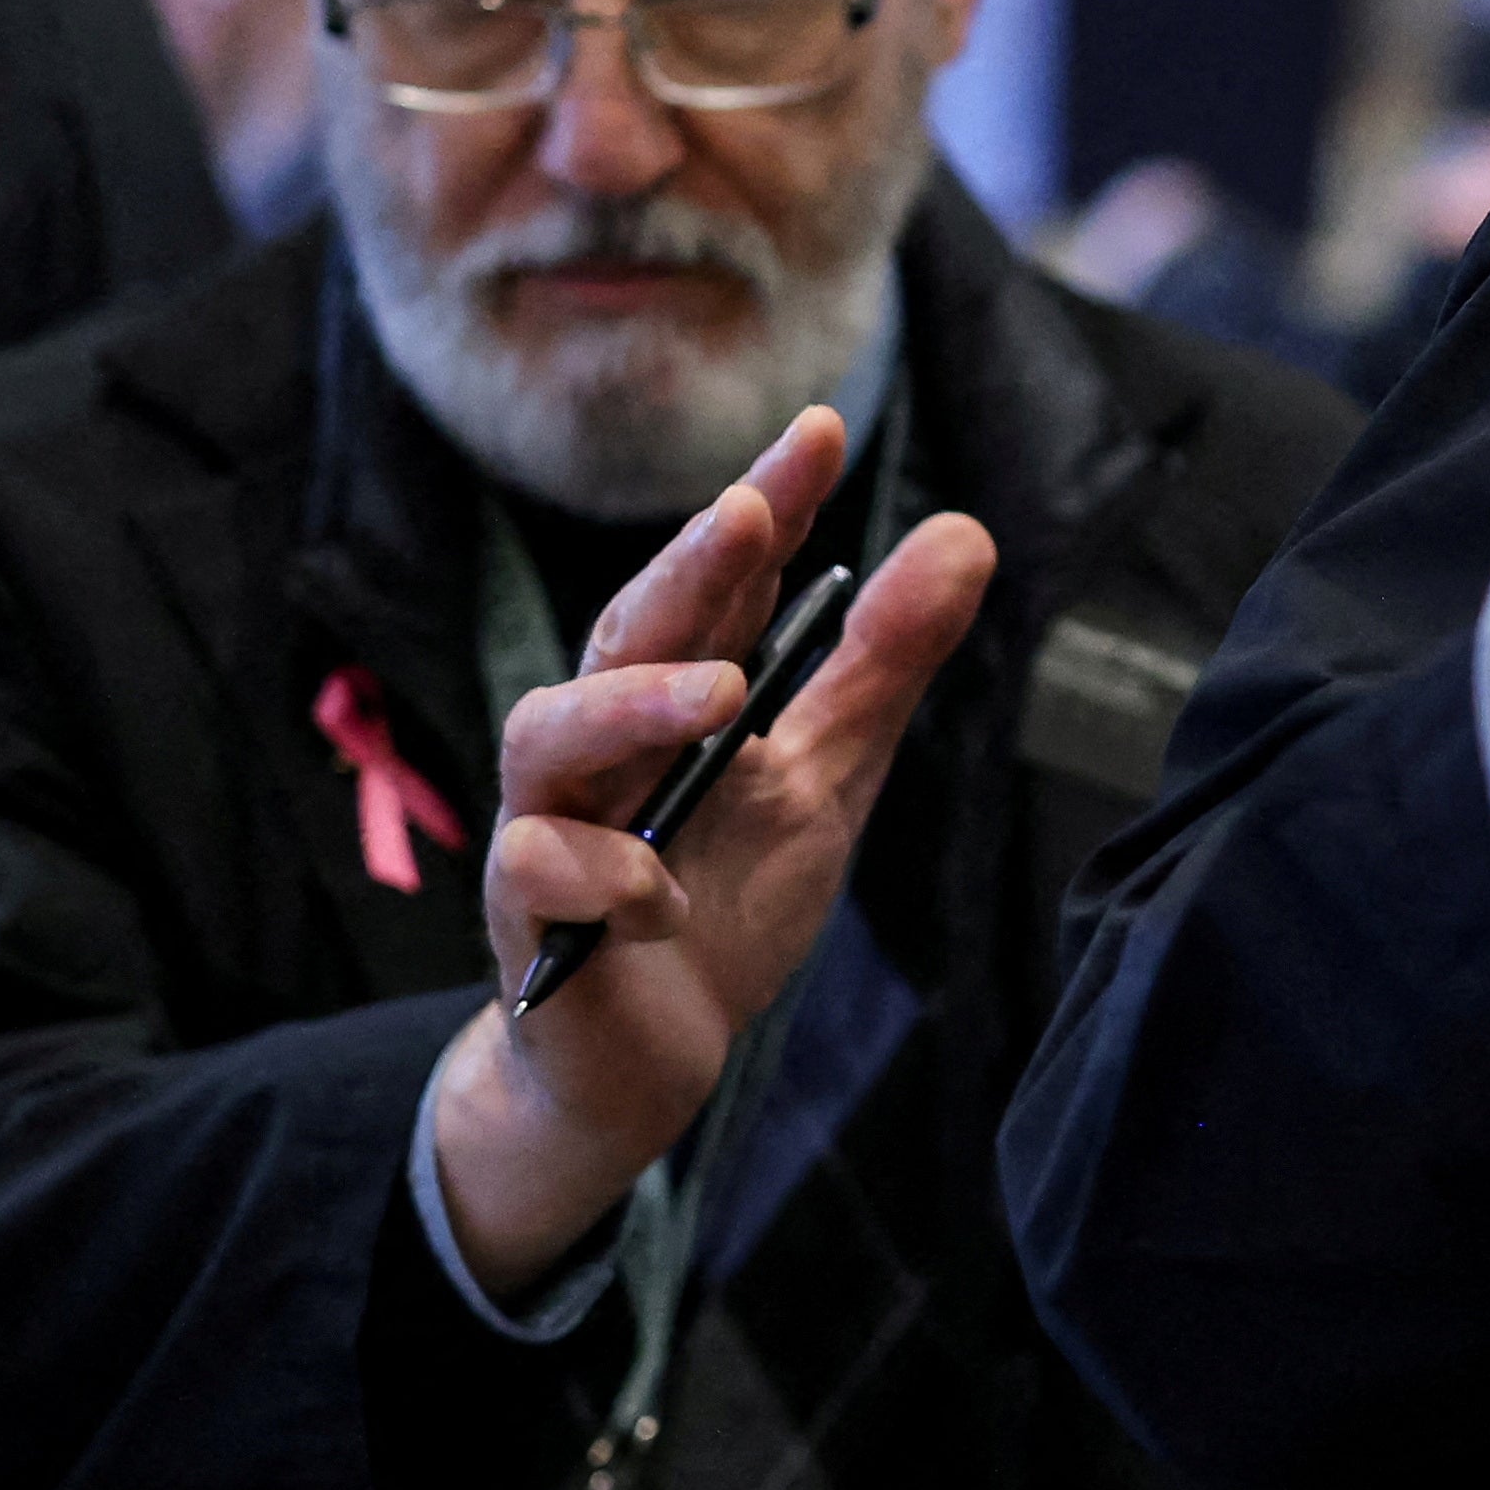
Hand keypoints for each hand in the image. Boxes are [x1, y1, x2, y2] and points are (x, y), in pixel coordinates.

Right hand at [424, 405, 998, 1299]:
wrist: (649, 1060)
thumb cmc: (721, 897)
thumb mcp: (827, 776)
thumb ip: (882, 664)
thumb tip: (965, 531)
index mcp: (678, 691)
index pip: (720, 580)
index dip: (766, 502)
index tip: (823, 428)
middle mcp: (602, 737)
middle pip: (628, 629)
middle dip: (687, 566)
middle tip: (750, 510)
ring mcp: (552, 820)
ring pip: (551, 732)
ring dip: (633, 702)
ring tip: (722, 694)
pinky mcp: (524, 914)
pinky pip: (537, 871)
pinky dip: (604, 875)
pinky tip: (663, 893)